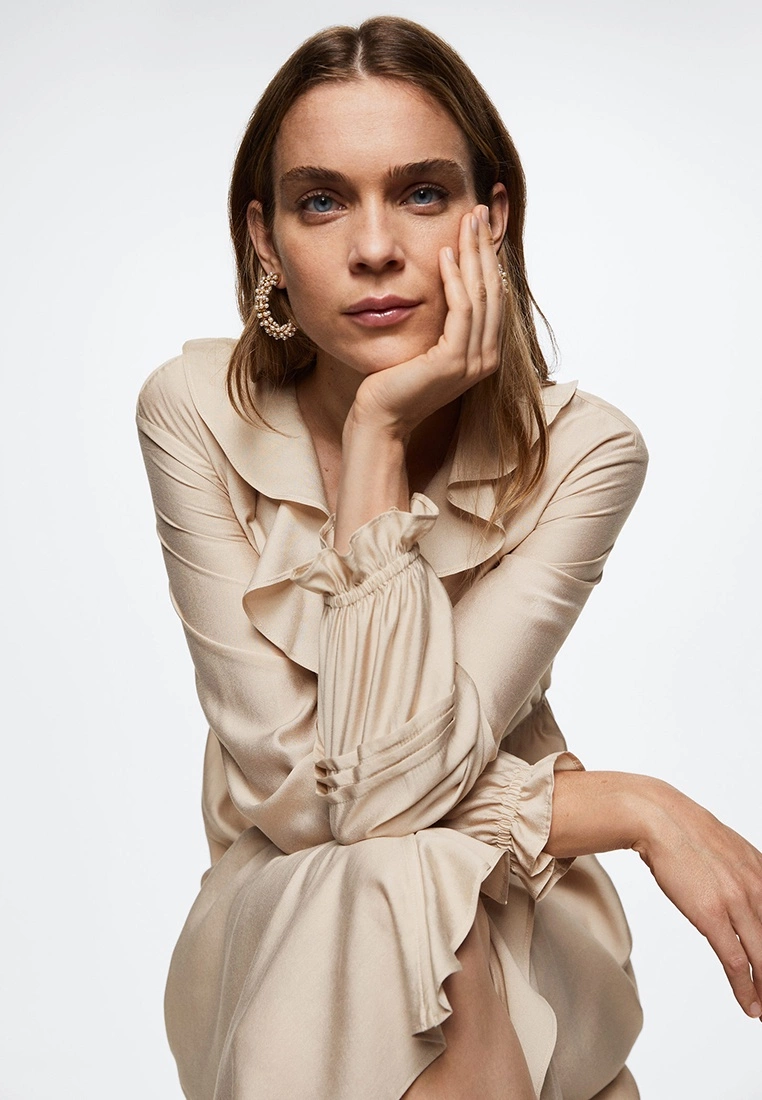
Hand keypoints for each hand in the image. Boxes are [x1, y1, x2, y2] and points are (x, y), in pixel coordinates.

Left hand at [349, 203, 502, 440]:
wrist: (380, 419)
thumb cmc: (394, 383)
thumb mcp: (424, 344)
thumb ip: (441, 319)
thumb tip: (443, 277)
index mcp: (483, 352)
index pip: (494, 295)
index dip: (489, 257)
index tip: (480, 223)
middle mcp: (486, 358)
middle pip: (494, 289)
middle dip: (487, 246)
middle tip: (480, 209)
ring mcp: (473, 362)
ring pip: (482, 294)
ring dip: (474, 253)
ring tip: (467, 220)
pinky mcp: (452, 362)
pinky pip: (461, 311)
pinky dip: (455, 279)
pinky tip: (445, 254)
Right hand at [634, 783, 761, 1018]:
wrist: (657, 818)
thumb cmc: (685, 831)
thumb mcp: (728, 850)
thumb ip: (744, 873)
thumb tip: (746, 891)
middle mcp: (757, 886)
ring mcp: (737, 901)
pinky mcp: (712, 914)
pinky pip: (735, 960)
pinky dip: (744, 987)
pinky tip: (750, 1005)